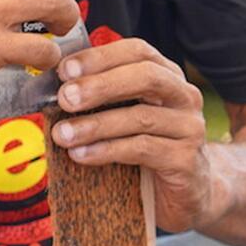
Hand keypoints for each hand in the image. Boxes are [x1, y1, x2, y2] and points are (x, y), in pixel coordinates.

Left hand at [49, 37, 215, 231]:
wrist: (187, 194)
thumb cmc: (148, 149)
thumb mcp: (126, 117)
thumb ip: (103, 99)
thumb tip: (56, 88)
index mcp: (168, 76)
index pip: (138, 51)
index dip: (101, 57)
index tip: (65, 69)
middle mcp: (184, 96)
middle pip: (146, 77)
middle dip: (100, 85)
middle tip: (64, 98)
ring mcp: (190, 128)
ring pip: (140, 117)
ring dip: (96, 124)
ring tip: (63, 134)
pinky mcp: (186, 160)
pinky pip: (143, 149)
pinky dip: (107, 150)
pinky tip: (81, 156)